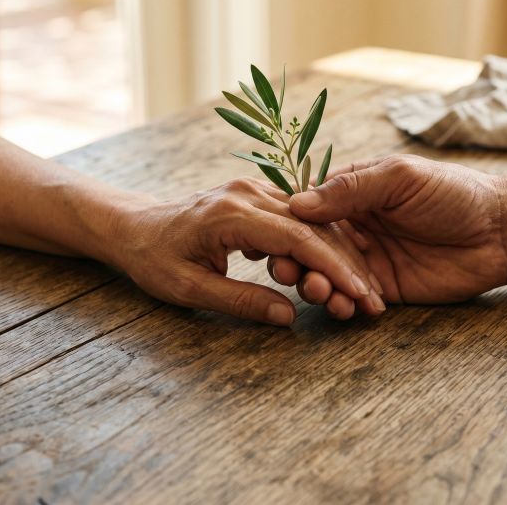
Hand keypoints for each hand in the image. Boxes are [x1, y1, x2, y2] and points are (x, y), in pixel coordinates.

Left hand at [108, 177, 382, 325]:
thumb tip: (288, 317)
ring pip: (312, 221)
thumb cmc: (154, 259)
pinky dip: (321, 243)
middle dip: (346, 264)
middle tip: (372, 300)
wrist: (135, 228)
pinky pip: (300, 218)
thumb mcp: (189, 288)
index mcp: (232, 213)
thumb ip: (240, 301)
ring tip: (361, 289)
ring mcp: (254, 190)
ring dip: (338, 254)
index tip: (360, 294)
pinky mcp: (257, 196)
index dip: (333, 268)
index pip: (298, 239)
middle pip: (313, 227)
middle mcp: (248, 193)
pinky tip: (338, 268)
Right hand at [269, 155, 506, 304]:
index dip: (288, 226)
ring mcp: (367, 259)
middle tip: (293, 274)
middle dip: (297, 262)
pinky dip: (344, 305)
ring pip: (327, 275)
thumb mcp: (400, 178)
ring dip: (317, 287)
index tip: (275, 241)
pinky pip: (353, 299)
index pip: (308, 209)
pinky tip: (347, 309)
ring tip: (323, 295)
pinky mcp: (384, 289)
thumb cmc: (454, 193)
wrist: (501, 233)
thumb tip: (298, 203)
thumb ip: (351, 189)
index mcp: (354, 193)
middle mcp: (354, 226)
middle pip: (310, 247)